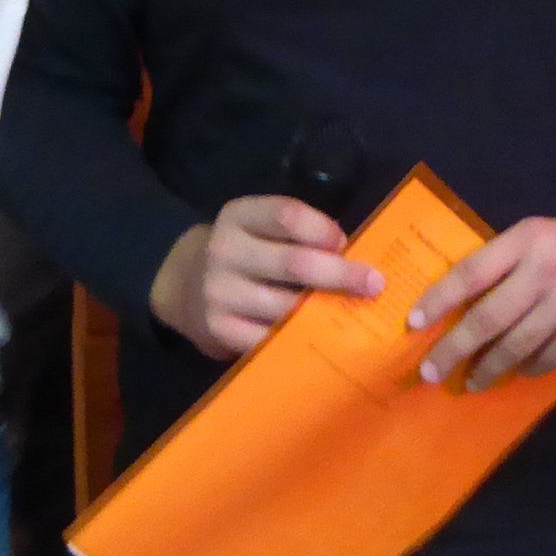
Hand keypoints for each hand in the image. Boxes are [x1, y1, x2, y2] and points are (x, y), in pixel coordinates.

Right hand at [150, 195, 382, 359]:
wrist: (180, 286)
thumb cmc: (241, 253)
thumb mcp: (256, 228)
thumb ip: (295, 234)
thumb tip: (356, 254)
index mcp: (238, 216)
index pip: (286, 215)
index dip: (323, 229)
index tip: (346, 243)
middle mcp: (224, 251)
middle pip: (294, 263)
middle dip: (341, 275)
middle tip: (375, 284)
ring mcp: (219, 293)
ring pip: (287, 306)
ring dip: (326, 312)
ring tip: (356, 314)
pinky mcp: (219, 330)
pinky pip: (271, 338)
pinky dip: (301, 339)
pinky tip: (323, 338)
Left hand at [406, 216, 555, 388]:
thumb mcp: (538, 237)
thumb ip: (502, 262)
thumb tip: (454, 305)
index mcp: (528, 241)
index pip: (472, 274)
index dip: (439, 301)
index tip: (413, 325)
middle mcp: (545, 273)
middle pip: (487, 319)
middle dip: (453, 350)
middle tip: (430, 372)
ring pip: (514, 348)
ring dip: (487, 369)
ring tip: (471, 382)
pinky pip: (543, 361)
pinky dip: (525, 369)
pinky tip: (516, 371)